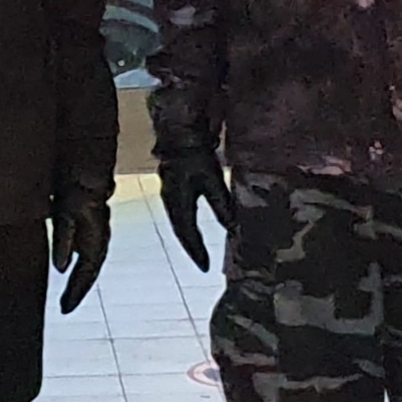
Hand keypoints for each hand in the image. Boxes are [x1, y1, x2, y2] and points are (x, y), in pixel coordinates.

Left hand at [51, 193, 111, 312]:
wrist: (87, 170)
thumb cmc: (77, 190)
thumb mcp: (66, 215)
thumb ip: (64, 240)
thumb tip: (61, 268)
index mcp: (94, 242)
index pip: (85, 276)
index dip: (75, 293)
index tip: (64, 310)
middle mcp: (99, 242)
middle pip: (88, 274)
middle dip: (77, 291)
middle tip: (65, 308)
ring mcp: (96, 235)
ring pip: (88, 266)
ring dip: (79, 281)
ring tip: (68, 296)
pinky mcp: (89, 229)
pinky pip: (85, 255)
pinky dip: (78, 267)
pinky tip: (69, 270)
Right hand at [158, 143, 237, 272]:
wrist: (178, 134)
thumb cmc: (194, 155)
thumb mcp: (212, 180)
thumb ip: (222, 205)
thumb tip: (233, 228)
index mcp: (178, 202)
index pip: (188, 234)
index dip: (197, 252)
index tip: (205, 268)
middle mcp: (169, 202)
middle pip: (181, 232)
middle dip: (192, 248)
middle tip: (202, 263)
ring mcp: (168, 195)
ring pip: (178, 223)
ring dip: (188, 238)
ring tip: (198, 250)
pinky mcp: (171, 188)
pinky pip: (178, 214)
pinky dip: (186, 226)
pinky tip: (192, 227)